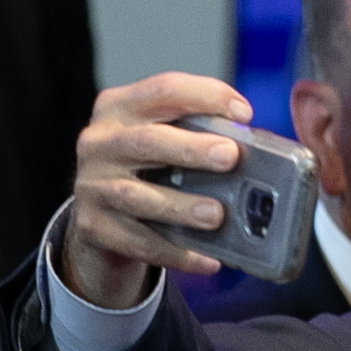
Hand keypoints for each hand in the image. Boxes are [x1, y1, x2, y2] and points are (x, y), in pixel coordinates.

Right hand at [62, 73, 252, 307]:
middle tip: (230, 157)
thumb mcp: (164, 139)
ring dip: (180, 205)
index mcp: (120, 108)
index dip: (205, 96)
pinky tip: (209, 261)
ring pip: (136, 196)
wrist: (101, 216)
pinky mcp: (94, 227)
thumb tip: (258, 153)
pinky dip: (177, 253)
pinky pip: (139, 243)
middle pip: (147, 141)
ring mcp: (92, 186)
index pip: (162, 90)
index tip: (245, 113)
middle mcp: (100, 142)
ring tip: (217, 215)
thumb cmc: (149, 170)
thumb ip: (198, 133)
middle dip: (191, 148)